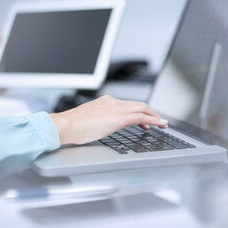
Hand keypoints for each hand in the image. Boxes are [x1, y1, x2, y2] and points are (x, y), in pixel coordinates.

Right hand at [50, 95, 167, 144]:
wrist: (65, 125)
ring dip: (155, 116)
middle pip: (139, 105)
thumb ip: (99, 120)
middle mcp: (113, 102)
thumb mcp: (89, 120)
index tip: (144, 119)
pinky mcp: (119, 118)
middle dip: (151, 112)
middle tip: (159, 121)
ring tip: (162, 124)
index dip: (139, 111)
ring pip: (143, 109)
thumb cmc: (72, 126)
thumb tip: (102, 126)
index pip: (128, 104)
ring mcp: (116, 108)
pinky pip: (141, 117)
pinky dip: (154, 120)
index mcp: (105, 101)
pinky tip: (160, 124)